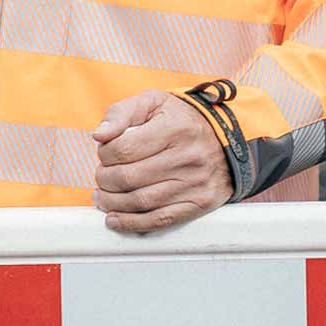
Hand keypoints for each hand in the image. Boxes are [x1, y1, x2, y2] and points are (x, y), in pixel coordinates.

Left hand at [92, 89, 231, 233]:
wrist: (226, 139)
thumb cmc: (181, 120)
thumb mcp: (153, 102)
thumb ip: (121, 113)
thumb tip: (99, 135)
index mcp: (173, 128)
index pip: (125, 148)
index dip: (105, 154)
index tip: (104, 154)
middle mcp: (186, 157)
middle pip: (130, 177)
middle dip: (105, 180)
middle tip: (101, 177)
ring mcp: (193, 183)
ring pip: (141, 202)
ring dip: (113, 203)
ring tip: (102, 197)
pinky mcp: (198, 204)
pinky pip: (159, 220)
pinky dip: (132, 224)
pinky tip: (115, 218)